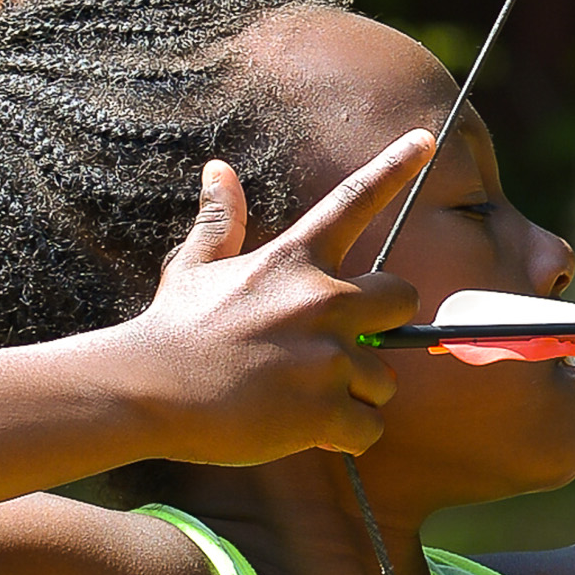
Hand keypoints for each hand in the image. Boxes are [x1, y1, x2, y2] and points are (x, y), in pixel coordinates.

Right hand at [112, 134, 430, 467]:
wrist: (145, 390)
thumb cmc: (173, 331)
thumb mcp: (193, 268)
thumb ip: (220, 223)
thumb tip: (219, 170)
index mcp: (294, 261)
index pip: (355, 202)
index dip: (396, 166)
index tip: (428, 138)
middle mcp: (322, 301)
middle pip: (404, 301)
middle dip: (383, 328)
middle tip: (338, 349)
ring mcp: (327, 357)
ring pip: (384, 380)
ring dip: (353, 394)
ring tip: (298, 396)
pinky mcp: (324, 409)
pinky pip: (369, 429)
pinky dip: (345, 437)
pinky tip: (303, 429)